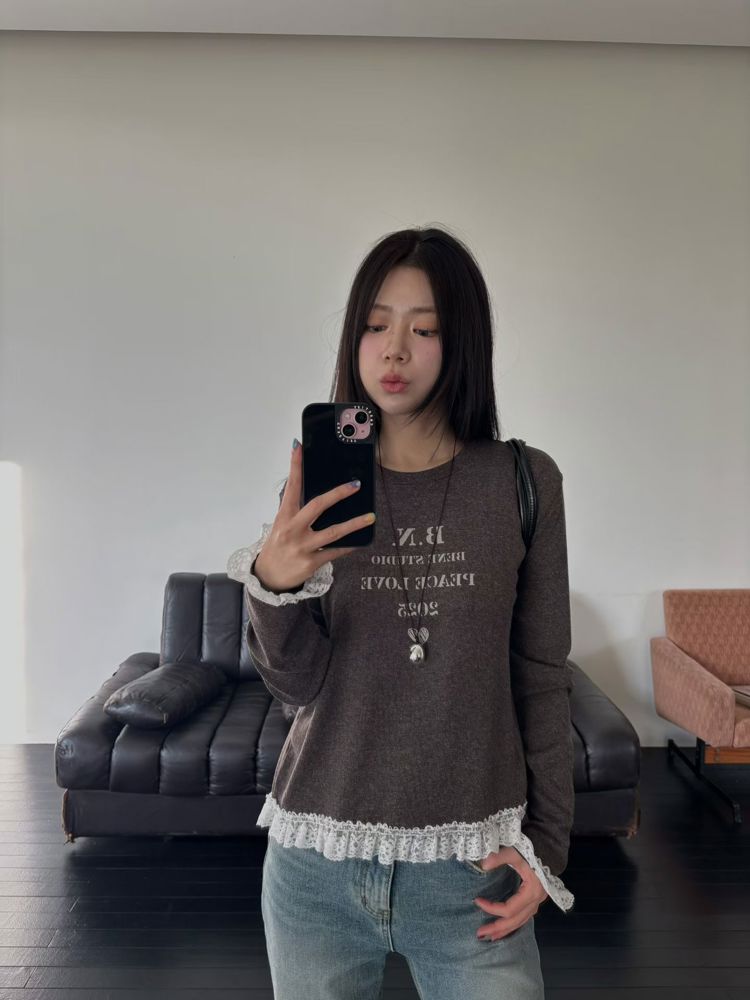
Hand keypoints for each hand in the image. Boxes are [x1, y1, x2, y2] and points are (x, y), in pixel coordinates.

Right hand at [253, 441, 373, 592]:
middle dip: (338, 494)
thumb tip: (322, 494)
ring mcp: (302, 546)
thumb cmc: (278, 546)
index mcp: (284, 516)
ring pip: (333, 532)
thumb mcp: (282, 525)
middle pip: (317, 506)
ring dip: (354, 523)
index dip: (295, 466)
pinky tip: (361, 540)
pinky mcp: (311, 562)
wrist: (268, 577)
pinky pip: (335, 552)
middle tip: (355, 484)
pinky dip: (349, 546)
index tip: (298, 446)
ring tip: (370, 516)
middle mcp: (292, 529)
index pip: (291, 487)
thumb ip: (297, 509)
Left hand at [473, 846, 548, 940]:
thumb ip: (500, 857)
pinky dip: (513, 924)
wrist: (548, 849)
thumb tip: (483, 865)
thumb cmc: (532, 851)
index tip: (477, 901)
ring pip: (520, 922)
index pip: (509, 909)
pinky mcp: (535, 900)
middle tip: (479, 933)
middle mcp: (536, 901)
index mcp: (531, 892)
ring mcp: (537, 902)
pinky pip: (524, 918)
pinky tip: (505, 928)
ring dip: (505, 930)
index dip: (492, 908)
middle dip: (497, 928)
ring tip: (491, 937)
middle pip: (515, 921)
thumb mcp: (515, 852)